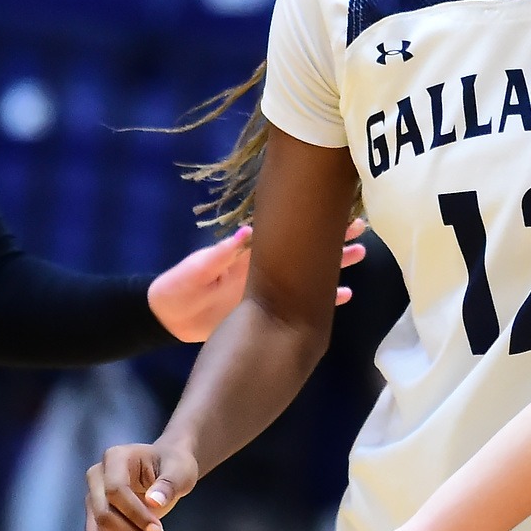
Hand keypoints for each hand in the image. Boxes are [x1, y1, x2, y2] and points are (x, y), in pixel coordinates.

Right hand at [85, 442, 198, 530]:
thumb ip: (168, 483)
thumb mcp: (179, 468)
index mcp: (114, 459)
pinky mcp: (96, 525)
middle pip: (103, 518)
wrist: (166, 468)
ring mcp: (93, 504)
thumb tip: (154, 503)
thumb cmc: (175, 464)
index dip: (136, 515)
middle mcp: (96, 481)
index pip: (115, 491)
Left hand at [149, 218, 367, 340]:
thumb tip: (244, 234)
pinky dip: (323, 302)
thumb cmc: (178, 287)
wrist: (168, 319)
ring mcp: (269, 290)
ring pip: (309, 276)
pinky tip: (345, 297)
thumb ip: (218, 255)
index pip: (286, 233)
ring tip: (360, 255)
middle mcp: (265, 268)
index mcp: (249, 254)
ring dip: (333, 267)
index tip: (335, 212)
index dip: (310, 223)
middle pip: (306, 251)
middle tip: (361, 231)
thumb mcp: (194, 269)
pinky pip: (301, 306)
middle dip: (333, 240)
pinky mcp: (267, 311)